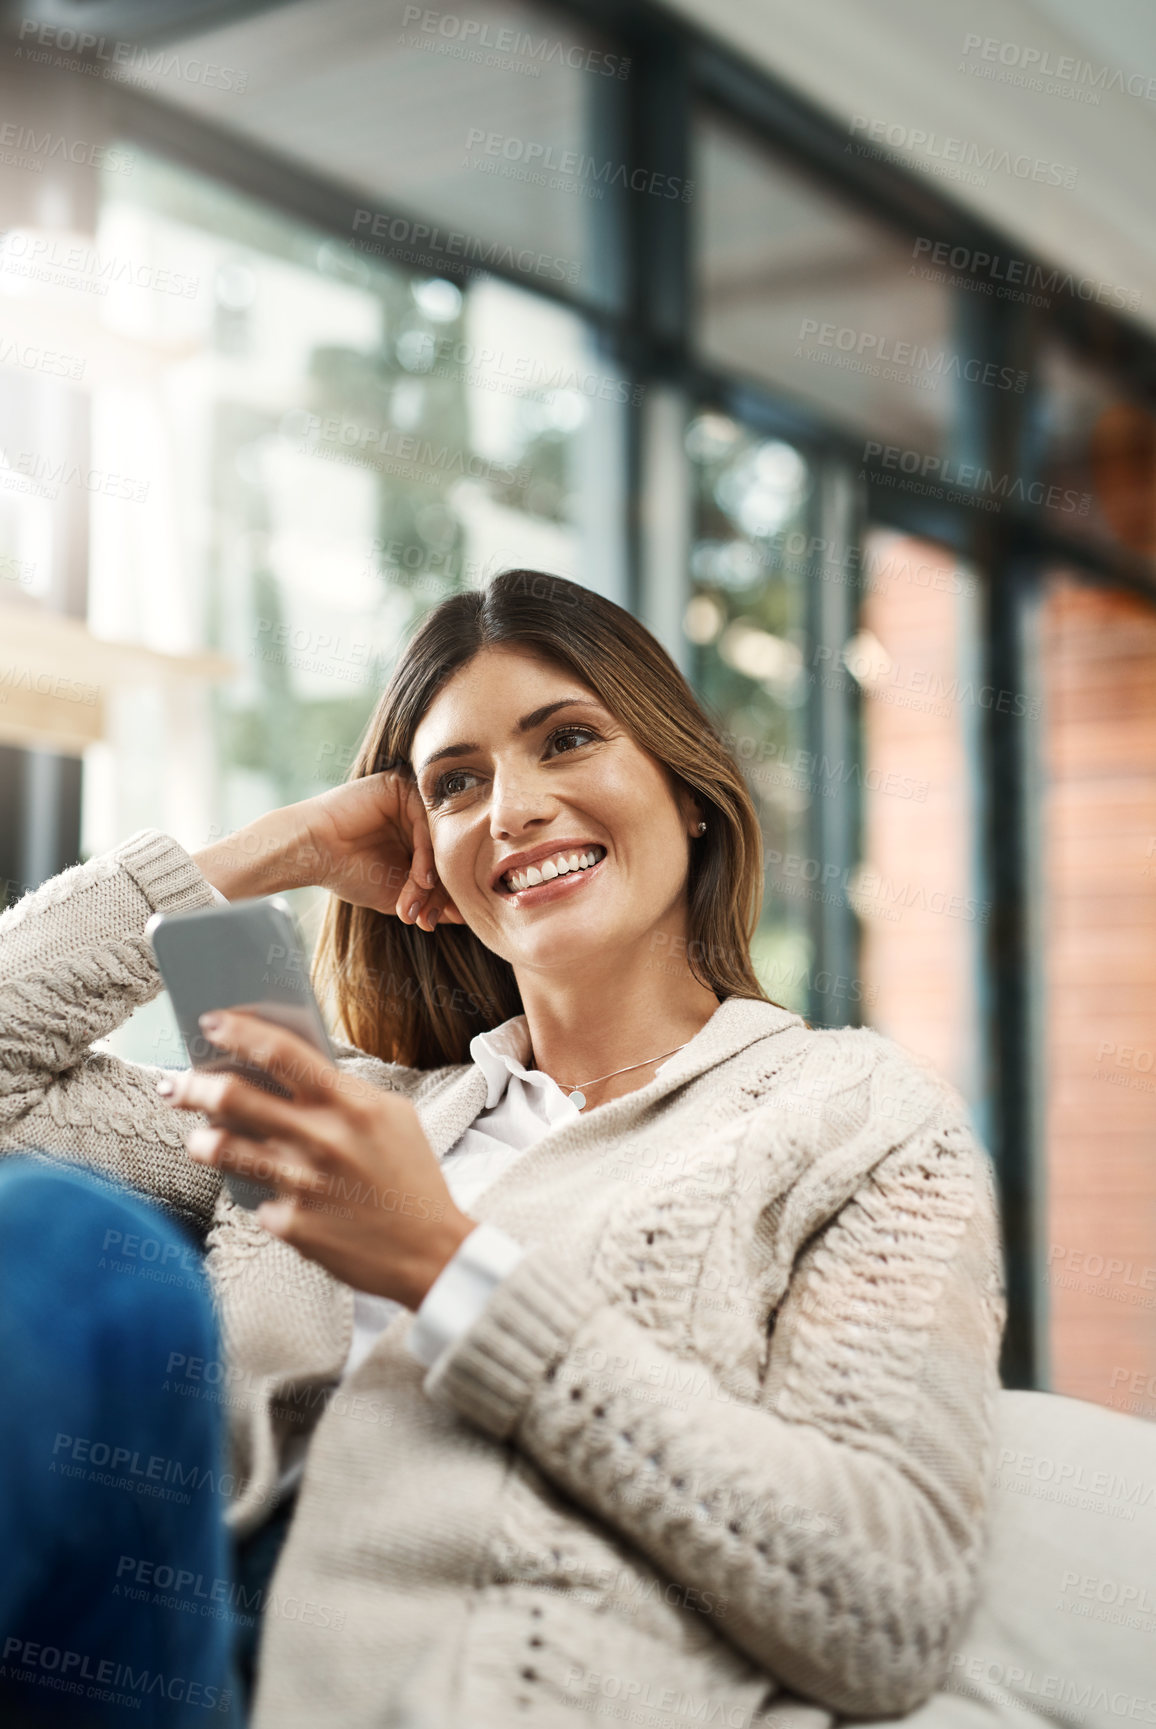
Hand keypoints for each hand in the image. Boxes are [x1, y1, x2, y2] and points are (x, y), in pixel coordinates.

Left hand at [159, 1009, 476, 1307]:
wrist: (429, 1251)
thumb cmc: (412, 1178)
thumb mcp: (393, 1116)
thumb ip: (345, 1090)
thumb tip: (295, 1072)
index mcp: (349, 1104)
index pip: (281, 1052)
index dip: (239, 1032)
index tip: (211, 1023)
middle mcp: (321, 1138)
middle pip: (234, 1096)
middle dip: (192, 1085)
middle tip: (174, 1083)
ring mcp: (302, 1183)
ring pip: (223, 1149)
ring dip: (201, 1141)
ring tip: (198, 1140)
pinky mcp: (291, 1225)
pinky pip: (254, 1201)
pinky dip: (259, 1196)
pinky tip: (272, 1198)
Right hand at [295, 769, 466, 930]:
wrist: (312, 854)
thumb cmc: (349, 873)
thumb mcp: (398, 893)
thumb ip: (431, 899)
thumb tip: (465, 915)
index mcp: (415, 836)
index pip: (443, 864)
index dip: (442, 898)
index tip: (431, 923)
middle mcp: (415, 815)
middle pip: (445, 853)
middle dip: (438, 893)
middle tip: (427, 920)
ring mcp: (409, 800)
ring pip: (439, 841)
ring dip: (431, 879)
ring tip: (414, 904)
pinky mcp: (400, 787)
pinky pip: (426, 823)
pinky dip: (427, 856)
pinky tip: (418, 879)